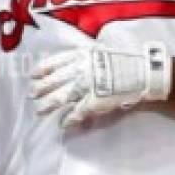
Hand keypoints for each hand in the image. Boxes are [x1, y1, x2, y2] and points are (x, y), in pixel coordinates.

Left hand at [29, 43, 170, 127]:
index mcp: (82, 55)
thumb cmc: (126, 59)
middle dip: (41, 88)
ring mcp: (86, 86)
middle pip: (55, 80)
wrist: (144, 72)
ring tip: (39, 110)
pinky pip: (78, 112)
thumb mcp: (102, 50)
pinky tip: (62, 123)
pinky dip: (69, 118)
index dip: (43, 68)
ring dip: (48, 104)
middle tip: (31, 94)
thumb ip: (86, 57)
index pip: (56, 61)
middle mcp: (80, 70)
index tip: (33, 74)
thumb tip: (74, 62)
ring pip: (61, 97)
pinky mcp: (94, 102)